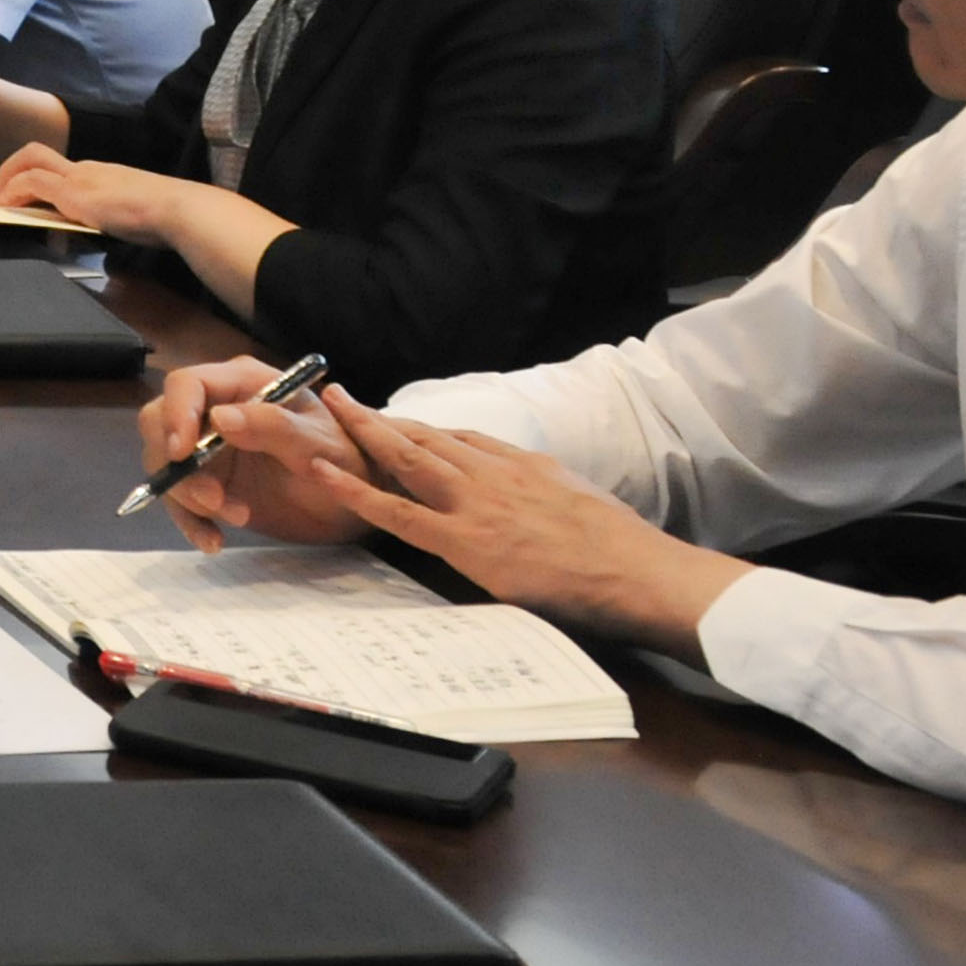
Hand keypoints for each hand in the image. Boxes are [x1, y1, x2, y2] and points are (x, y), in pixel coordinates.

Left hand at [0, 140, 183, 238]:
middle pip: (38, 154)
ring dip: (6, 179)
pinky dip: (12, 192)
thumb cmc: (167, 217)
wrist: (178, 209)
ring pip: (29, 161)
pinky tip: (3, 209)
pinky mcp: (73, 191)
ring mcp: (79, 177)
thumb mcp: (134, 215)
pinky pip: (30, 183)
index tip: (26, 197)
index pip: (60, 168)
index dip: (38, 178)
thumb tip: (106, 235)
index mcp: (102, 174)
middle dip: (12, 170)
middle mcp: (87, 169)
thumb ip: (115, 221)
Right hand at [134, 359, 365, 550]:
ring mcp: (207, 445)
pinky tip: (213, 541)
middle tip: (213, 499)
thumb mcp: (321, 445)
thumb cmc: (348, 463)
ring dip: (190, 496)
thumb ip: (276, 426)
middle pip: (160, 422)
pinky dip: (189, 521)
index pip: (186, 385)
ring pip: (166, 464)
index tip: (182, 454)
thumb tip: (220, 418)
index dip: (175, 414)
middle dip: (179, 465)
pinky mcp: (206, 480)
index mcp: (243, 384)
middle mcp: (216, 408)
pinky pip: (178, 497)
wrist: (355, 503)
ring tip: (238, 517)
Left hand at [251, 393, 748, 648]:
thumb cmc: (622, 549)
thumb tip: (533, 501)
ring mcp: (476, 504)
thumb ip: (547, 493)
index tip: (395, 419)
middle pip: (425, 435)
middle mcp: (494, 473)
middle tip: (342, 395)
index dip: (422, 428)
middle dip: (379, 414)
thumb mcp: (582, 502)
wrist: (639, 570)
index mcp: (523, 465)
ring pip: (407, 458)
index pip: (461, 437)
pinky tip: (326, 473)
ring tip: (327, 408)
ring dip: (362, 430)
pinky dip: (357, 490)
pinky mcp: (465, 541)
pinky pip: (398, 514)